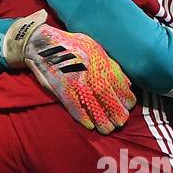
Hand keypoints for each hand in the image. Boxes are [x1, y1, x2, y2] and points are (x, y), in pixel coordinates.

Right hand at [2, 11, 135, 132]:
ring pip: (92, 103)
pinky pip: (73, 105)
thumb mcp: (95, 49)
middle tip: (121, 122)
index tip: (128, 107)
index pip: (118, 83)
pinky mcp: (60, 87)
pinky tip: (89, 126)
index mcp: (99, 60)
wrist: (43, 43)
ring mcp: (74, 79)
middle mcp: (89, 70)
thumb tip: (127, 83)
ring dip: (101, 119)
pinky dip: (81, 116)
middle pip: (106, 95)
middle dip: (116, 112)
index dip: (125, 98)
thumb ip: (111, 66)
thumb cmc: (72, 46)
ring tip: (108, 129)